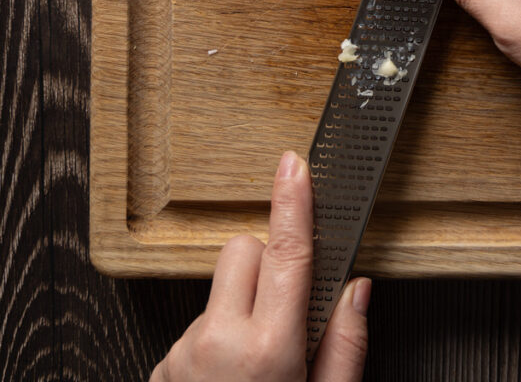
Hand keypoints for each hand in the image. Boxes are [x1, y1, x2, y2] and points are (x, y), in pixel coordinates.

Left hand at [152, 151, 369, 381]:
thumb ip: (345, 349)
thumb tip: (356, 291)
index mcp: (268, 352)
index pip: (286, 252)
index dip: (294, 200)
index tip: (295, 163)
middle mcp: (216, 346)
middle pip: (243, 252)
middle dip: (269, 261)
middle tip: (289, 306)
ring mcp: (181, 359)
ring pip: (219, 292)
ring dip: (242, 305)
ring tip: (257, 367)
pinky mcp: (160, 372)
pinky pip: (196, 326)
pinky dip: (217, 338)